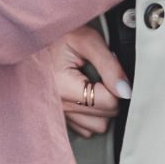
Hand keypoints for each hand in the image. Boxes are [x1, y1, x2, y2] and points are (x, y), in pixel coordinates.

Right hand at [49, 24, 126, 138]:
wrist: (38, 36)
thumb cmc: (60, 35)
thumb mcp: (87, 40)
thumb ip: (109, 65)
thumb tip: (125, 91)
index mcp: (63, 86)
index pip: (108, 103)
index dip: (116, 86)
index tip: (109, 71)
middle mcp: (57, 104)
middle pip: (104, 119)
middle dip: (109, 97)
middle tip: (101, 76)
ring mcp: (57, 112)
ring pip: (95, 127)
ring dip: (101, 109)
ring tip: (94, 85)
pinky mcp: (59, 116)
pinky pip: (84, 128)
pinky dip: (91, 114)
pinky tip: (87, 94)